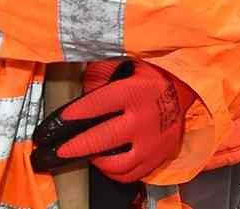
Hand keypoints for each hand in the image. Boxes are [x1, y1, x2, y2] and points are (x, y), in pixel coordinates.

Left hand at [30, 60, 189, 182]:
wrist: (185, 89)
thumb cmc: (150, 76)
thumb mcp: (128, 64)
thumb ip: (101, 73)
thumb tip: (77, 85)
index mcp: (136, 92)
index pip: (97, 104)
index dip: (72, 115)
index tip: (54, 123)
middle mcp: (145, 118)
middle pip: (102, 139)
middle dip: (73, 147)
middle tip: (55, 151)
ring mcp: (153, 140)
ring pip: (117, 164)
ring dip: (96, 161)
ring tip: (86, 154)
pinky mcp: (159, 154)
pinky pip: (131, 174)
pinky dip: (114, 172)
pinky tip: (106, 163)